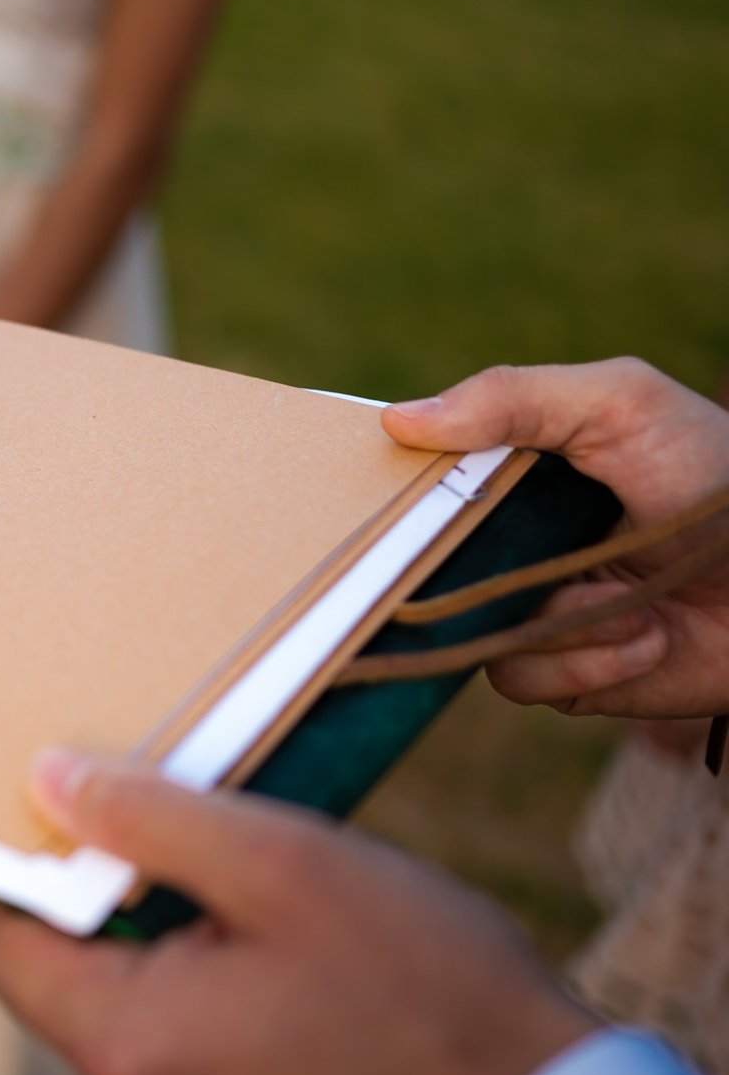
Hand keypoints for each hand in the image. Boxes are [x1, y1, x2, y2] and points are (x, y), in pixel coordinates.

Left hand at [0, 751, 597, 1074]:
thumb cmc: (428, 986)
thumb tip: (47, 780)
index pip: (8, 949)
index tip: (127, 853)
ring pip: (137, 1047)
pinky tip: (302, 1027)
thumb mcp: (284, 863)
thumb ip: (147, 818)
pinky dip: (223, 1053)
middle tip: (242, 907)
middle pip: (75, 998)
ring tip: (290, 972)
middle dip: (137, 937)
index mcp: (129, 1053)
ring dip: (188, 994)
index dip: (52, 883)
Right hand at [383, 358, 728, 719]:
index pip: (417, 487)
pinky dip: (584, 660)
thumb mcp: (620, 405)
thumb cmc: (718, 475)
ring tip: (625, 601)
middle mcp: (510, 548)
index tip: (380, 502)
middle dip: (444, 572)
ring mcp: (531, 613)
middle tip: (494, 561)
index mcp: (510, 478)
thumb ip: (512, 396)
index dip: (392, 499)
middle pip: (417, 570)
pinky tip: (644, 638)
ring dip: (553, 621)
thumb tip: (396, 419)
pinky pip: (521, 678)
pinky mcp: (563, 675)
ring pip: (468, 631)